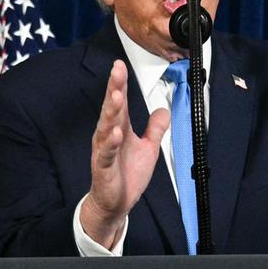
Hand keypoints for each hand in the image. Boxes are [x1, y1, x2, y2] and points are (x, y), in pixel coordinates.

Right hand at [80, 60, 169, 247]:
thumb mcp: (148, 148)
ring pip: (106, 127)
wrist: (116, 203)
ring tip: (116, 96)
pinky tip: (116, 133)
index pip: (120, 103)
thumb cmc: (127, 175)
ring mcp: (104, 151)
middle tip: (117, 71)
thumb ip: (155, 129)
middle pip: (111, 109)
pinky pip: (106, 154)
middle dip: (114, 89)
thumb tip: (164, 110)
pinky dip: (111, 144)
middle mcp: (108, 136)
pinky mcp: (103, 168)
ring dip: (111, 112)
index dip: (120, 84)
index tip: (120, 65)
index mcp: (119, 129)